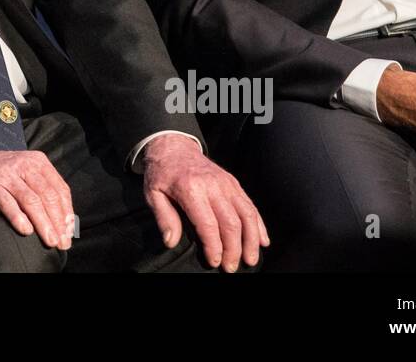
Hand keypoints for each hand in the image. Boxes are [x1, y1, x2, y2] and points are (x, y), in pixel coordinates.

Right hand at [0, 143, 74, 249]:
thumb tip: (61, 220)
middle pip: (47, 196)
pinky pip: (6, 202)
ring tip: (50, 240)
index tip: (69, 233)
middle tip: (62, 242)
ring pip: (30, 200)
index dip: (67, 213)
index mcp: (37, 162)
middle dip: (58, 222)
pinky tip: (26, 231)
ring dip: (43, 223)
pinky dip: (17, 217)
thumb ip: (41, 188)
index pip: (59, 189)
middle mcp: (24, 165)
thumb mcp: (24, 172)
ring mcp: (5, 174)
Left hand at [141, 134, 267, 271]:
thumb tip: (171, 242)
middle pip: (231, 222)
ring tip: (250, 259)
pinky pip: (250, 205)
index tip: (214, 262)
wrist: (174, 146)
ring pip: (246, 214)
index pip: (208, 224)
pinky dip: (259, 224)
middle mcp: (213, 186)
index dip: (214, 246)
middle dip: (234, 249)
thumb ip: (163, 217)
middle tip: (231, 268)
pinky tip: (262, 240)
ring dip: (251, 240)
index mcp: (191, 189)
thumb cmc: (162, 173)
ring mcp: (226, 183)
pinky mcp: (233, 183)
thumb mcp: (153, 194)